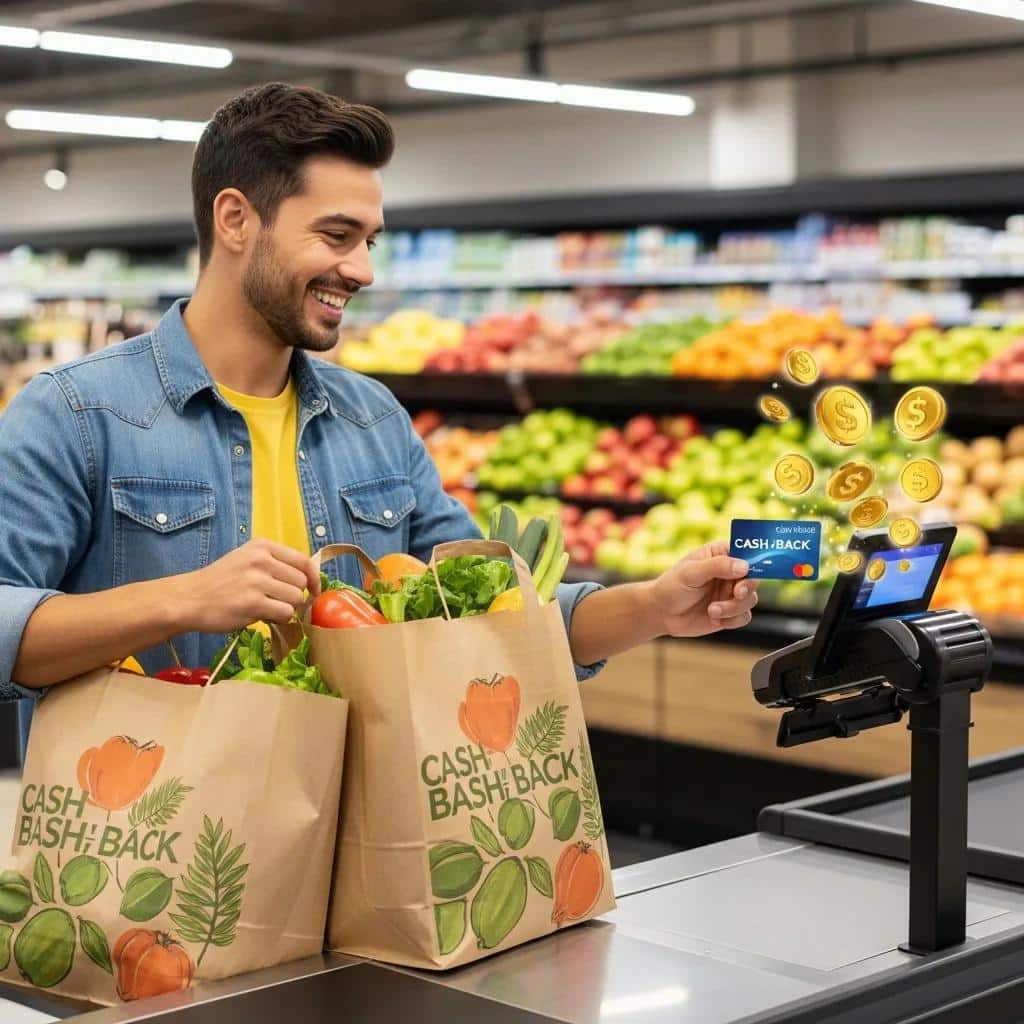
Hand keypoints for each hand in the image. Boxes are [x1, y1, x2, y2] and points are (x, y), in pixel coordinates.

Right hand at [174, 539, 321, 632]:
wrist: (190, 599)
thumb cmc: (221, 581)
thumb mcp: (247, 560)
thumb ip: (275, 564)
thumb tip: (309, 579)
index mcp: (262, 546)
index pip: (303, 561)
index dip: (314, 578)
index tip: (314, 590)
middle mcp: (261, 560)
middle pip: (301, 582)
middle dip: (296, 596)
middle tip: (279, 602)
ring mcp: (257, 581)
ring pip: (295, 598)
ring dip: (287, 608)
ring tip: (268, 609)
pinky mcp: (252, 603)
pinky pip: (284, 613)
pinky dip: (279, 619)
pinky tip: (264, 617)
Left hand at [651, 540, 758, 637]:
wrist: (661, 613)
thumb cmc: (672, 586)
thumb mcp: (691, 572)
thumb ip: (717, 566)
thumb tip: (744, 566)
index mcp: (721, 555)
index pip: (746, 553)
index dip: (755, 561)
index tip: (750, 571)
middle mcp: (729, 573)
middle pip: (754, 578)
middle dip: (746, 588)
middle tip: (735, 593)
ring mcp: (730, 593)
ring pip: (750, 599)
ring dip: (734, 607)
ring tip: (712, 610)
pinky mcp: (729, 612)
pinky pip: (744, 616)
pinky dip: (732, 619)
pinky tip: (715, 618)